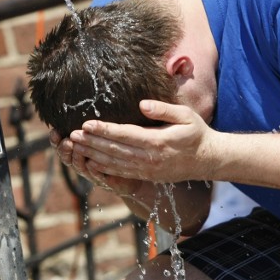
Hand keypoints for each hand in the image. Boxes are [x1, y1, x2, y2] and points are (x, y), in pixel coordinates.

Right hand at [50, 128, 142, 195]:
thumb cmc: (119, 146)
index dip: (56, 139)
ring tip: (73, 147)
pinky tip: (91, 163)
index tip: (54, 130)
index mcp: (80, 149)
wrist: (136, 169)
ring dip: (75, 157)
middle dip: (63, 149)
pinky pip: (98, 176)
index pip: (63, 144)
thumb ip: (96, 122)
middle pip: (67, 156)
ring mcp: (93, 172)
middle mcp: (83, 161)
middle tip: (66, 140)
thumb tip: (90, 99)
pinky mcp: (107, 180)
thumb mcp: (105, 132)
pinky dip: (93, 170)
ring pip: (80, 166)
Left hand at [69, 99, 215, 182]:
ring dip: (92, 155)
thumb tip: (142, 104)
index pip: (124, 135)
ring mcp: (146, 170)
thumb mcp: (185, 115)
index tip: (86, 124)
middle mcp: (149, 159)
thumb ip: (163, 109)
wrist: (208, 160)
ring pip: (113, 163)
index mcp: (157, 142)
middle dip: (91, 143)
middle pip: (113, 150)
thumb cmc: (196, 133)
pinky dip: (103, 167)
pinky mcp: (146, 176)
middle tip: (72, 134)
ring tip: (75, 146)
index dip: (103, 130)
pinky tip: (90, 161)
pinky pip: (120, 172)